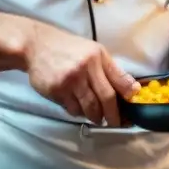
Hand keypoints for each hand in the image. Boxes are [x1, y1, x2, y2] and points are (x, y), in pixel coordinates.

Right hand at [23, 20, 139, 126]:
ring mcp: (70, 80)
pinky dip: (78, 112)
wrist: (36, 45)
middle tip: (115, 123)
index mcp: (98, 56)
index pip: (119, 78)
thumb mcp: (92, 51)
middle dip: (113, 114)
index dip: (128, 95)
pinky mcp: (56, 90)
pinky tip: (79, 109)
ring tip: (97, 118)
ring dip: (95, 116)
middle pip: (106, 97)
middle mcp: (86, 67)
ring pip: (89, 107)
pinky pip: (72, 108)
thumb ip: (109, 69)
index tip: (132, 107)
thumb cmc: (68, 48)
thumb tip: (130, 89)